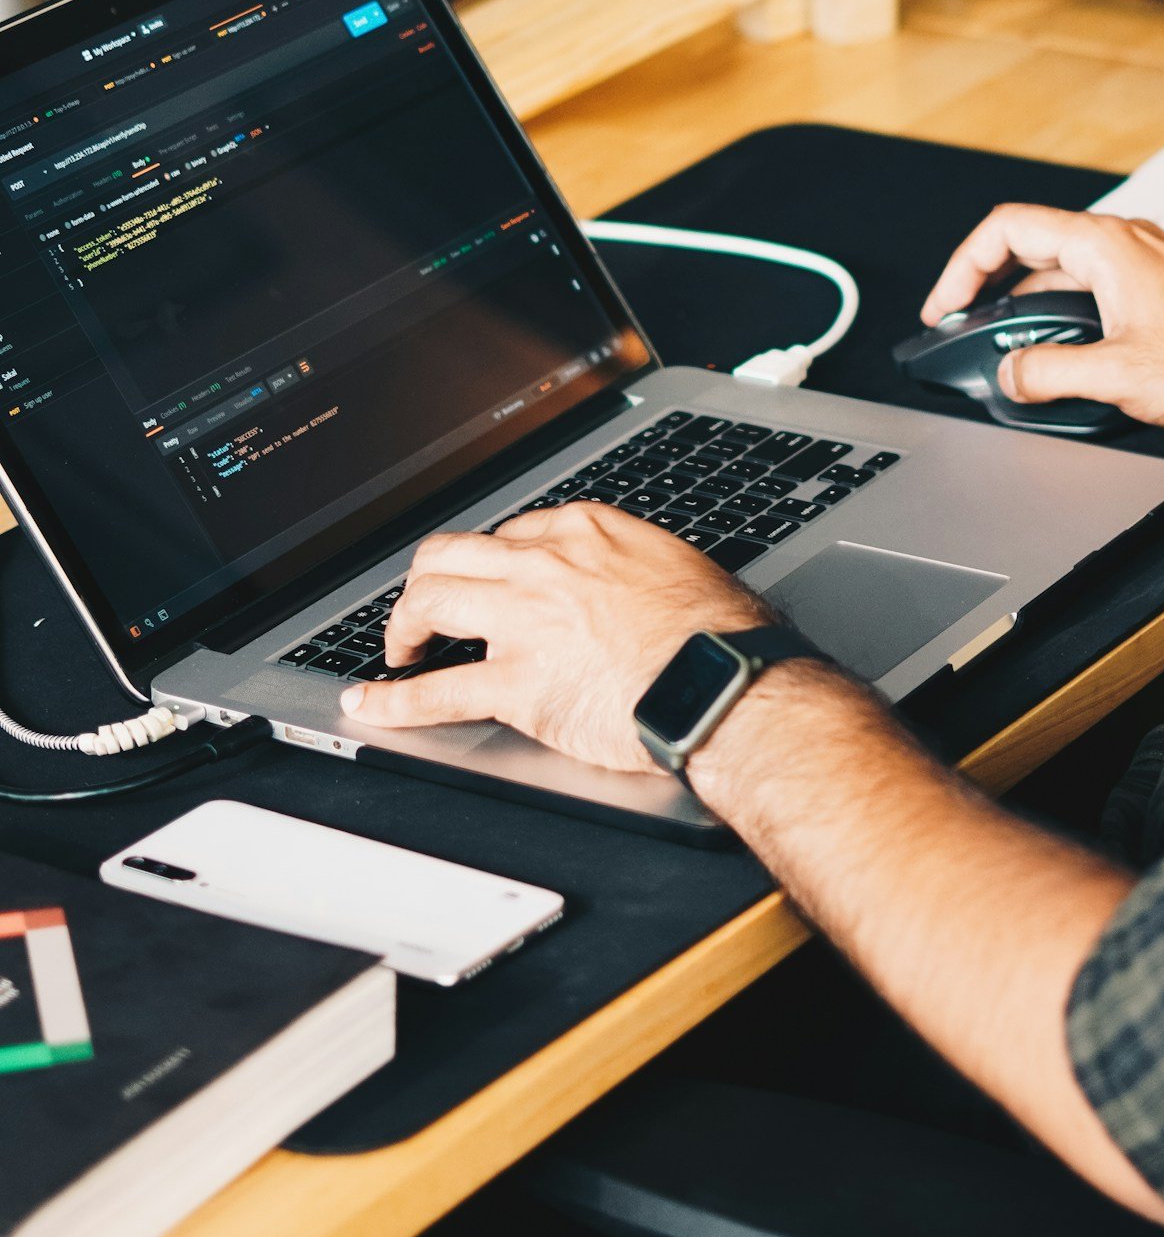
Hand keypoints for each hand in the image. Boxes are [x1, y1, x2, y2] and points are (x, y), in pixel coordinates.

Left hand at [340, 504, 771, 772]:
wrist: (721, 682)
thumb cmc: (717, 634)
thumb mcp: (677, 568)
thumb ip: (633, 566)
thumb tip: (629, 583)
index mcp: (584, 532)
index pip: (510, 534)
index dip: (491, 563)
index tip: (488, 583)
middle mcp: (544, 566)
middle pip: (451, 554)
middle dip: (427, 579)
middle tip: (425, 609)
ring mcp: (523, 622)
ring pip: (429, 602)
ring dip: (402, 626)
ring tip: (398, 649)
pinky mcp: (516, 684)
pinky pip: (435, 692)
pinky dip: (392, 702)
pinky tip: (369, 704)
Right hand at [921, 202, 1163, 432]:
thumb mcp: (1117, 375)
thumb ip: (1048, 373)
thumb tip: (1010, 374)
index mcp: (1105, 244)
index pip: (1008, 230)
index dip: (963, 268)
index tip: (946, 306)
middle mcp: (1123, 241)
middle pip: (1031, 245)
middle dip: (987, 284)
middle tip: (961, 322)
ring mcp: (1142, 260)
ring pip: (1062, 268)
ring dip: (1026, 303)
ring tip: (1005, 343)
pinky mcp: (1157, 285)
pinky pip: (1091, 284)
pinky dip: (1060, 310)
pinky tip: (1057, 347)